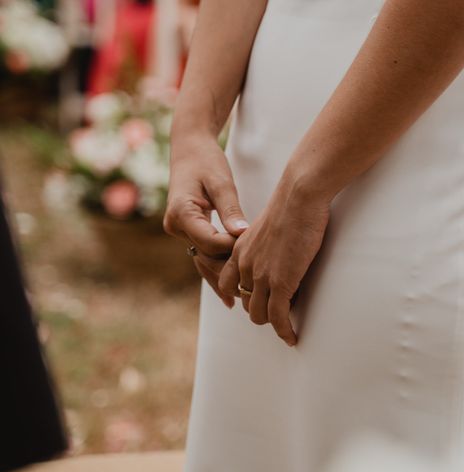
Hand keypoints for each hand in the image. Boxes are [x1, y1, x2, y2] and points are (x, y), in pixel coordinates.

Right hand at [164, 132, 248, 307]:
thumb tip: (241, 234)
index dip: (233, 250)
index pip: (210, 241)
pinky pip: (202, 255)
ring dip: (221, 278)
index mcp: (181, 213)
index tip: (255, 254)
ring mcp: (180, 231)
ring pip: (202, 261)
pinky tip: (228, 293)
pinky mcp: (189, 232)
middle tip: (252, 291)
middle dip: (228, 273)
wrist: (189, 149)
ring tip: (241, 300)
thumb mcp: (221, 182)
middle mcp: (176, 226)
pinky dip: (216, 270)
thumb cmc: (206, 161)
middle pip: (205, 257)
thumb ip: (230, 210)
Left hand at [218, 181, 330, 345]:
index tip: (255, 300)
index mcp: (240, 251)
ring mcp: (261, 276)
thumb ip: (265, 243)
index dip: (239, 295)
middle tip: (279, 311)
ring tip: (287, 326)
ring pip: (259, 315)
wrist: (299, 197)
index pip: (228, 283)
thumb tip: (277, 252)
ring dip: (273, 323)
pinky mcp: (280, 283)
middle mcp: (245, 265)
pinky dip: (285, 331)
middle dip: (261, 310)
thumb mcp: (268, 226)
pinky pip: (278, 317)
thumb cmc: (291, 204)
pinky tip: (292, 337)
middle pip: (244, 303)